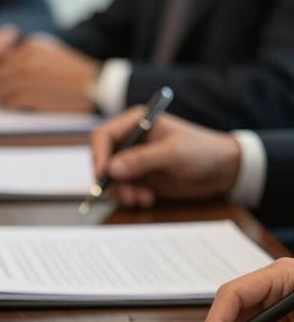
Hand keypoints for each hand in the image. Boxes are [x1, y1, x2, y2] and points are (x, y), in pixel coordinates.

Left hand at [0, 36, 98, 111]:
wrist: (94, 86)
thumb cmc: (73, 74)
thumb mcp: (49, 54)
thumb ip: (25, 58)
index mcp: (31, 46)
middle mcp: (27, 60)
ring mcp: (27, 78)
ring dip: (0, 97)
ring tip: (9, 100)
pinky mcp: (30, 96)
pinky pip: (8, 102)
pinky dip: (10, 106)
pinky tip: (19, 106)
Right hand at [90, 108, 240, 206]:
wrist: (223, 170)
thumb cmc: (202, 152)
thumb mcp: (172, 154)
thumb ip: (141, 160)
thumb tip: (111, 169)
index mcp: (136, 122)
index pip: (103, 136)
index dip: (98, 156)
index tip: (103, 176)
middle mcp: (130, 140)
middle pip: (102, 159)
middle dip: (112, 179)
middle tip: (127, 194)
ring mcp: (133, 160)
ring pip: (110, 178)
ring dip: (122, 192)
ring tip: (142, 199)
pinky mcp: (138, 177)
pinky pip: (122, 189)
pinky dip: (130, 196)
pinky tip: (147, 199)